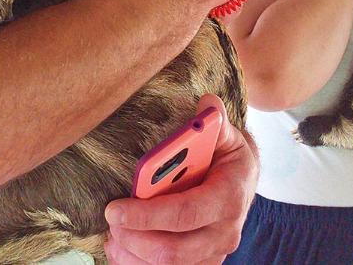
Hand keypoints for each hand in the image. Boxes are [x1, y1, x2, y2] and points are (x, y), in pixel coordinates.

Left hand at [104, 94, 256, 263]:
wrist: (242, 180)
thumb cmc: (227, 155)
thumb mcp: (225, 134)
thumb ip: (214, 120)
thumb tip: (206, 104)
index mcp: (229, 197)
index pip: (185, 213)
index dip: (148, 215)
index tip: (114, 209)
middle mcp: (225, 232)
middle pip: (174, 249)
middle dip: (136, 238)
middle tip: (110, 221)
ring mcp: (214, 252)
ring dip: (135, 256)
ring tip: (112, 237)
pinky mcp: (202, 262)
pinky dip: (140, 264)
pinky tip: (121, 249)